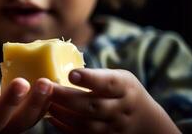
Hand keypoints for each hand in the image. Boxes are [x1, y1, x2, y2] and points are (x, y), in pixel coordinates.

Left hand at [48, 68, 179, 133]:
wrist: (145, 121)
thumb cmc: (123, 91)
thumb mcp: (119, 77)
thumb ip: (98, 75)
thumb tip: (62, 64)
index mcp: (125, 87)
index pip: (109, 83)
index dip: (90, 79)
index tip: (71, 73)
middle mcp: (121, 108)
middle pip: (93, 106)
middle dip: (67, 97)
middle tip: (47, 88)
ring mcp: (113, 127)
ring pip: (86, 124)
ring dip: (63, 114)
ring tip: (46, 102)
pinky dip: (64, 127)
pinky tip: (51, 116)